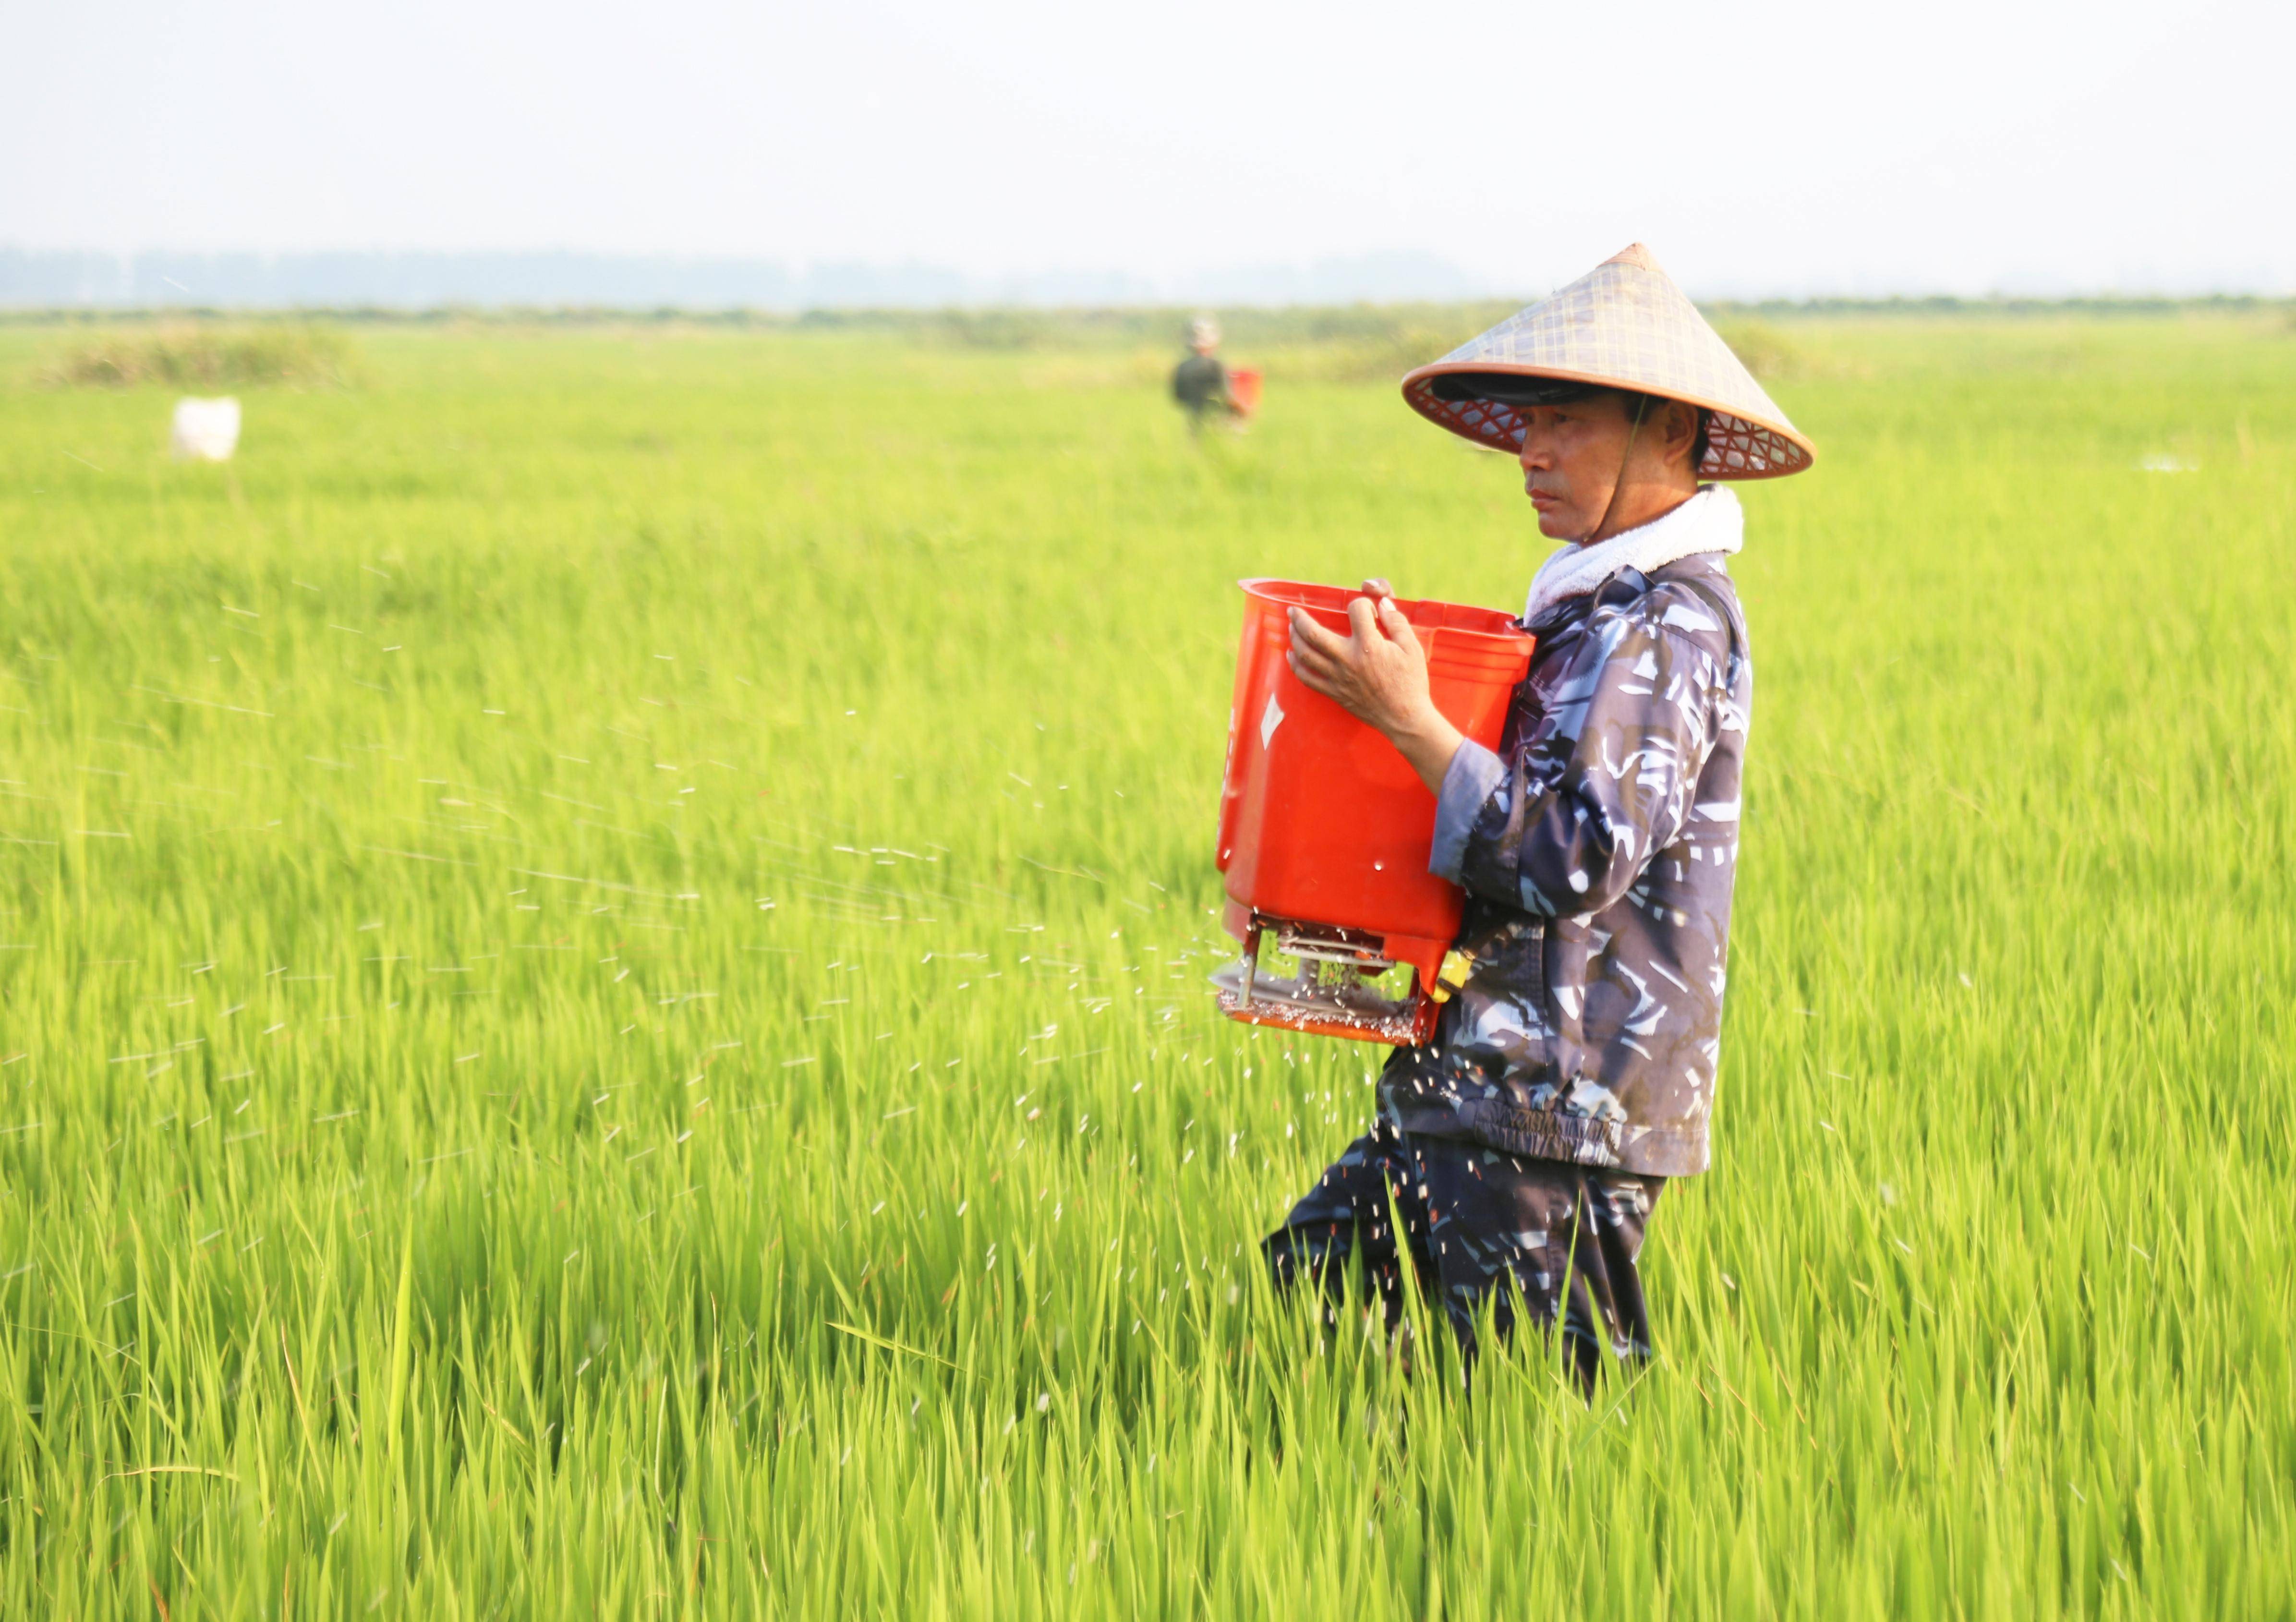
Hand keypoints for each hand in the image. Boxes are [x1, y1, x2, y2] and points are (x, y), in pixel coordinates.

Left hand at [1286, 583, 1465, 793]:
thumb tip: (1383, 603)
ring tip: (1291, 626)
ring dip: (1295, 637)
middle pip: (1313, 633)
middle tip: (1293, 609)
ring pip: (1305, 654)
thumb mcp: (1412, 648)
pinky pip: (1307, 678)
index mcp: (1369, 645)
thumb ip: (1397, 622)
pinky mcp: (1334, 692)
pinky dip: (1295, 665)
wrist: (1404, 718)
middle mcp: (1348, 659)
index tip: (1367, 609)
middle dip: (1299, 617)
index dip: (1362, 604)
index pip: (1356, 610)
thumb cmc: (1411, 682)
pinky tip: (1291, 655)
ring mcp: (1337, 677)